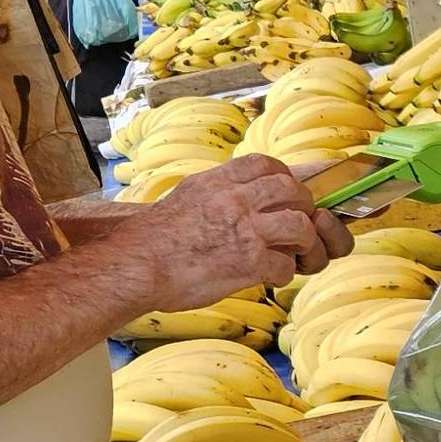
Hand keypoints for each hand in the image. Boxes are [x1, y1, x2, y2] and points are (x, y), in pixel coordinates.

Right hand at [123, 156, 354, 307]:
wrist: (136, 266)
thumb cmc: (153, 240)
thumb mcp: (186, 197)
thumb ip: (215, 192)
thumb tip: (234, 192)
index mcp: (218, 181)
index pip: (265, 163)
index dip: (285, 177)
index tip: (288, 192)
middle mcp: (235, 199)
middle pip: (293, 190)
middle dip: (304, 209)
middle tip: (298, 227)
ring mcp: (245, 229)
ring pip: (301, 226)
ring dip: (304, 243)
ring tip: (293, 254)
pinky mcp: (248, 262)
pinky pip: (286, 265)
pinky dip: (284, 274)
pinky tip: (270, 278)